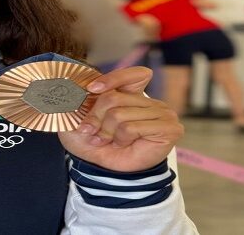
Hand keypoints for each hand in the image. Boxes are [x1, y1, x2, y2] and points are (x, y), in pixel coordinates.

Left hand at [58, 66, 183, 171]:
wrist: (102, 169)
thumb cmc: (95, 142)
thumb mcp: (81, 118)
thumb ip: (80, 99)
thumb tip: (74, 85)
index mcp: (134, 94)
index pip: (133, 74)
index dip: (113, 79)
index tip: (91, 89)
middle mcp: (151, 102)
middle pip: (114, 97)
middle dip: (96, 117)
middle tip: (91, 131)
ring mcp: (162, 114)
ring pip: (119, 114)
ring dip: (106, 131)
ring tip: (107, 140)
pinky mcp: (169, 128)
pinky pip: (131, 127)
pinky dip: (120, 138)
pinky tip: (122, 144)